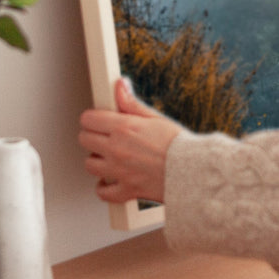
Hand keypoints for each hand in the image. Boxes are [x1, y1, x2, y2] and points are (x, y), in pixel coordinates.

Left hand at [78, 78, 182, 204]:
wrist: (194, 171)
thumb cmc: (178, 144)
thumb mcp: (155, 118)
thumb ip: (132, 103)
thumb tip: (120, 85)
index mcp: (124, 128)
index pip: (89, 119)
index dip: (93, 118)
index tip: (99, 120)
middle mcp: (117, 149)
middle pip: (84, 140)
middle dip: (92, 136)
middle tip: (104, 137)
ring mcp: (119, 171)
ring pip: (89, 165)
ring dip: (97, 161)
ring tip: (110, 157)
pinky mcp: (126, 190)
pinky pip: (103, 192)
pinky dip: (104, 187)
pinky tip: (111, 180)